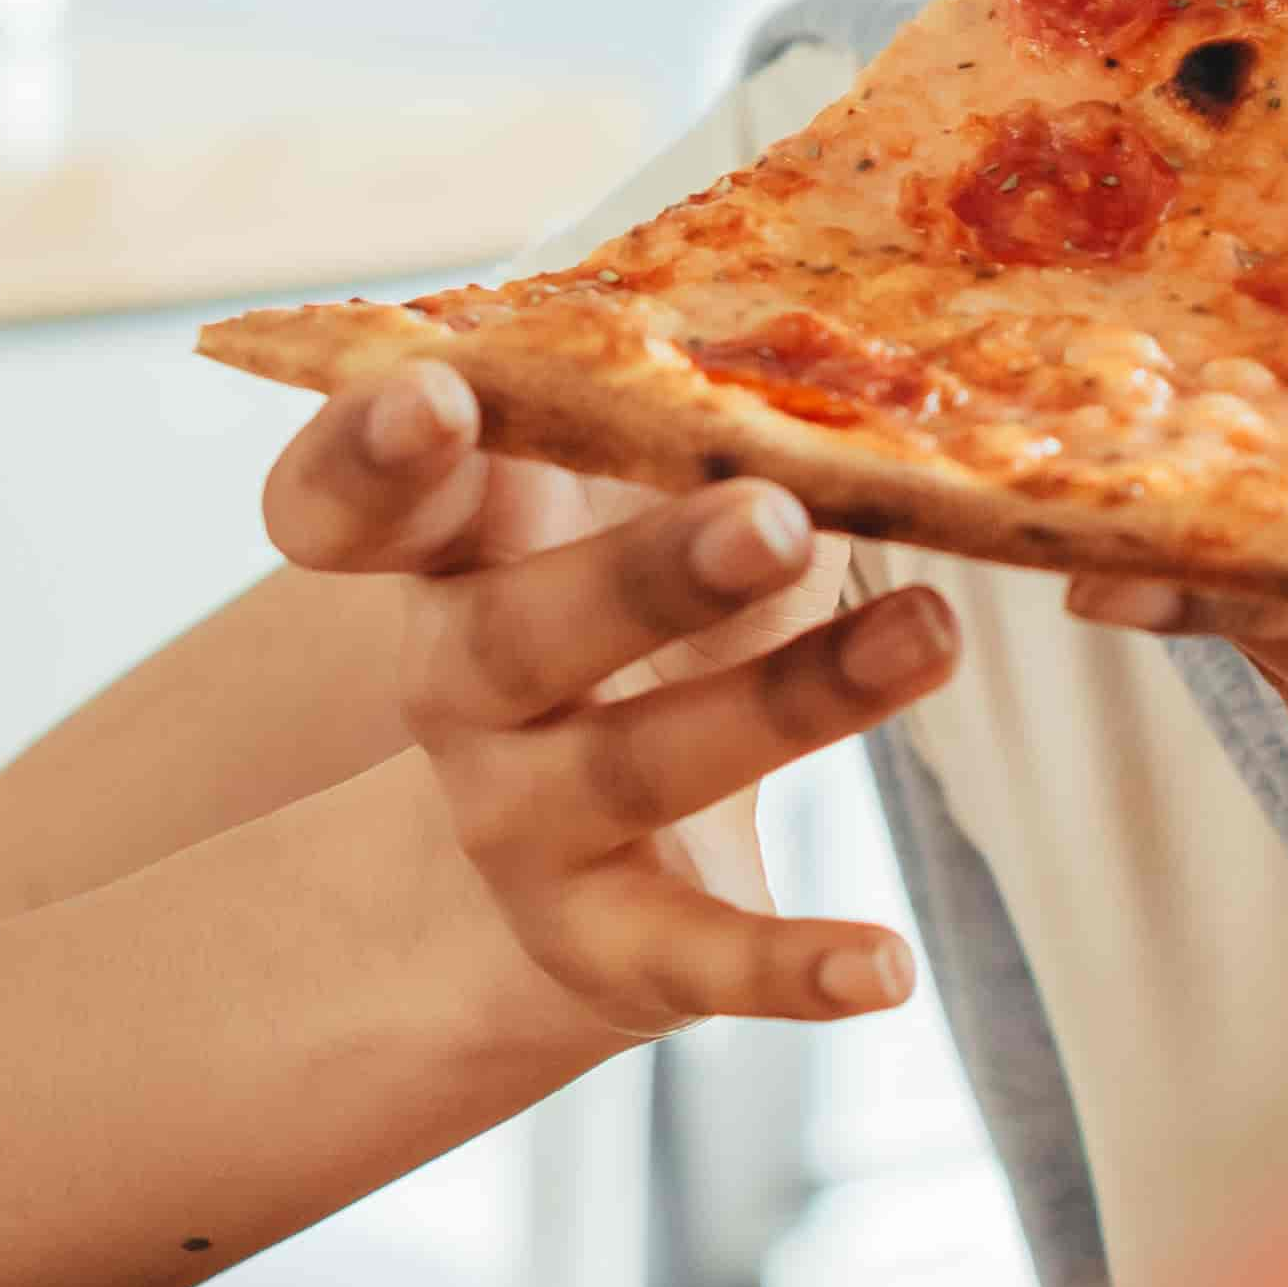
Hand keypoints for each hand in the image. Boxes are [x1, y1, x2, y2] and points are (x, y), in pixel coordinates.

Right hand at [258, 365, 950, 1035]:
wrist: (572, 846)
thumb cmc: (626, 602)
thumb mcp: (626, 503)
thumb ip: (681, 417)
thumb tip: (859, 316)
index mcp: (454, 554)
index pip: (356, 506)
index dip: (370, 453)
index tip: (438, 393)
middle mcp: (462, 691)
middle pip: (519, 636)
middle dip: (646, 577)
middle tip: (776, 518)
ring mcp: (525, 824)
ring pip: (636, 771)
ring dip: (788, 705)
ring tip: (932, 632)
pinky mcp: (611, 943)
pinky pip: (697, 961)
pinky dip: (794, 967)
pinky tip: (888, 970)